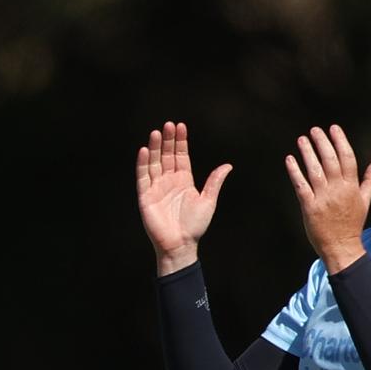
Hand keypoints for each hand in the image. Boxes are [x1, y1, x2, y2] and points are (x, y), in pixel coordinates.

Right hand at [136, 121, 232, 275]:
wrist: (181, 244)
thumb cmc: (195, 225)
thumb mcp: (208, 200)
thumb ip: (215, 182)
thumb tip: (228, 165)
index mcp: (184, 181)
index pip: (180, 156)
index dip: (180, 142)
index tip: (181, 127)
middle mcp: (169, 181)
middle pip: (167, 156)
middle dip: (168, 140)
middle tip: (169, 125)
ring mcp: (156, 187)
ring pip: (154, 162)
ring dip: (155, 148)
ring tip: (157, 132)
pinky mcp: (146, 196)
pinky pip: (143, 176)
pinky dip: (142, 163)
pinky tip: (144, 150)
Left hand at [285, 125, 370, 273]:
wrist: (342, 247)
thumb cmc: (353, 224)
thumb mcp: (365, 201)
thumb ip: (370, 180)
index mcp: (352, 187)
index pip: (347, 158)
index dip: (340, 141)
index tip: (333, 128)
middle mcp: (338, 190)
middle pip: (330, 160)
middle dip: (322, 142)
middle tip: (315, 130)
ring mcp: (323, 198)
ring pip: (315, 170)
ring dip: (308, 152)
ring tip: (302, 139)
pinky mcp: (310, 207)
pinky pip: (301, 185)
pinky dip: (295, 171)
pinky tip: (290, 159)